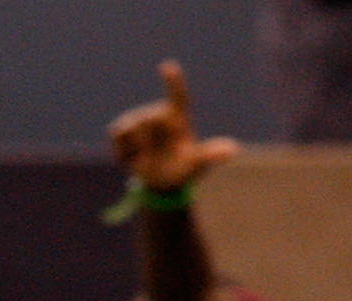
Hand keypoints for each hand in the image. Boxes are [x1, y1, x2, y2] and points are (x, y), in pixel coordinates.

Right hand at [109, 61, 240, 194]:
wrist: (160, 182)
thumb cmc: (183, 169)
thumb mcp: (197, 165)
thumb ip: (210, 156)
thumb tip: (233, 150)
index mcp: (179, 117)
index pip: (177, 97)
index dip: (173, 82)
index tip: (167, 67)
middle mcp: (158, 114)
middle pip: (150, 119)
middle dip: (152, 141)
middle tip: (159, 154)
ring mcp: (138, 120)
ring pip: (132, 127)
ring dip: (138, 147)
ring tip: (145, 156)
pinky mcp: (121, 130)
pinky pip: (118, 133)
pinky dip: (123, 150)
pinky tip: (132, 157)